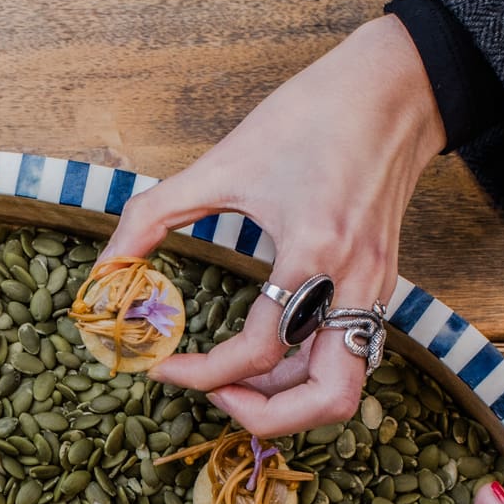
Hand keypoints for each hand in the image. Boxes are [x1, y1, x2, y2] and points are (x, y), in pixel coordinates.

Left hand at [100, 14, 444, 434]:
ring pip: (345, 388)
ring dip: (289, 401)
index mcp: (312, 252)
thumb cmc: (315, 114)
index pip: (260, 352)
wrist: (398, 87)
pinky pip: (349, 355)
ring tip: (235, 381)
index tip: (160, 365)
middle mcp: (352, 283)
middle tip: (216, 394)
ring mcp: (375, 290)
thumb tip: (105, 268)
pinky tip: (267, 352)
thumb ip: (154, 214)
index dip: (202, 374)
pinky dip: (306, 371)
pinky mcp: (382, 287)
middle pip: (328, 400)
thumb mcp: (225, 160)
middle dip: (266, 416)